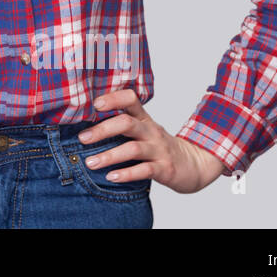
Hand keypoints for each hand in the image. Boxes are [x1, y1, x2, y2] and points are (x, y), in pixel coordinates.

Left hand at [78, 88, 227, 193]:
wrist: (194, 164)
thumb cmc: (158, 146)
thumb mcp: (144, 129)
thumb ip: (122, 123)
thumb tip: (84, 123)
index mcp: (144, 119)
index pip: (130, 99)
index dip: (113, 99)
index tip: (95, 104)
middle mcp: (151, 131)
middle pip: (127, 123)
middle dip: (102, 130)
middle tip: (82, 138)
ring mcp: (158, 150)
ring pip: (133, 149)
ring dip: (109, 156)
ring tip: (90, 163)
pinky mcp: (164, 169)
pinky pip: (144, 170)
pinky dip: (126, 174)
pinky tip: (111, 177)